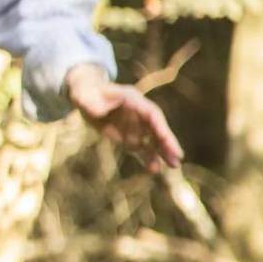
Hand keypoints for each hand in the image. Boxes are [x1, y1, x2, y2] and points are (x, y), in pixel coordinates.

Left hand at [66, 64, 182, 171]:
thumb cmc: (86, 93)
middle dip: (167, 142)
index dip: (162, 129)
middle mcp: (138, 113)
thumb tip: (96, 112)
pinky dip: (148, 157)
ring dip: (162, 152)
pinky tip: (154, 169)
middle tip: (178, 158)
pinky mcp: (129, 136)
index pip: (153, 115)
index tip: (170, 142)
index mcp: (133, 100)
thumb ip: (90, 103)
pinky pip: (142, 148)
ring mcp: (135, 125)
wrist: (85, 96)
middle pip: (157, 128)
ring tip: (174, 166)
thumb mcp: (84, 95)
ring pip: (152, 139)